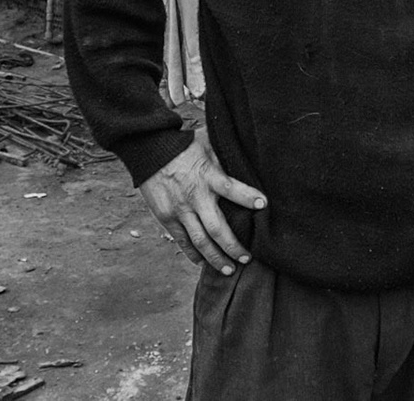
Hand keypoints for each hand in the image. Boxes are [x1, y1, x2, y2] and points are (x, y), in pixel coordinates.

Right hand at [138, 127, 266, 275]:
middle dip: (233, 246)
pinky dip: (193, 254)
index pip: (231, 188)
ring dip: (215, 258)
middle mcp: (195, 196)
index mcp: (207, 175)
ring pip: (200, 241)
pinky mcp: (166, 218)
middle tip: (246, 258)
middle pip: (217, 229)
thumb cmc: (182, 145)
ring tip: (229, 269)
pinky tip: (203, 263)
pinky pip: (182, 241)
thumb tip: (247, 154)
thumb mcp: (207, 143)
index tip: (264, 204)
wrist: (149, 150)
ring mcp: (180, 210)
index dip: (248, 196)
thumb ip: (225, 156)